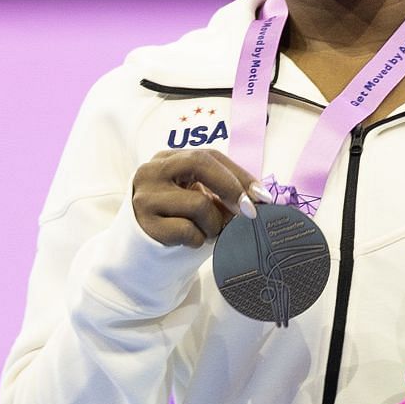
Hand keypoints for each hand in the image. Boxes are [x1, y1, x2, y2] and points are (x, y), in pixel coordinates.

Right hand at [130, 149, 264, 247]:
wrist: (142, 248)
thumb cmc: (178, 218)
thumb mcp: (197, 195)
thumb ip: (222, 189)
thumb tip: (259, 198)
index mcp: (168, 159)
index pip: (210, 155)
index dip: (240, 174)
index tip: (262, 196)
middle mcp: (152, 171)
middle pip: (200, 164)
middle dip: (231, 188)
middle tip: (248, 212)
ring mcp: (146, 197)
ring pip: (199, 203)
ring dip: (215, 223)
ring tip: (208, 230)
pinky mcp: (145, 223)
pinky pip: (188, 231)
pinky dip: (198, 240)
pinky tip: (192, 240)